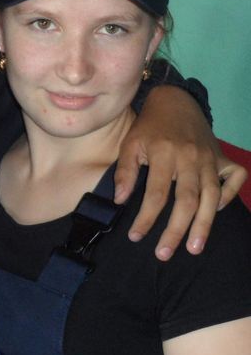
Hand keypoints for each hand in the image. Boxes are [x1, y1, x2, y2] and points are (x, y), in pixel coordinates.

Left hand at [115, 86, 247, 260]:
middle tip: (164, 254)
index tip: (136, 237)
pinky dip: (229, 194)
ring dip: (204, 224)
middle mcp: (190, 157)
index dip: (146, 218)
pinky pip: (234, 177)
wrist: (174, 101)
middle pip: (187, 200)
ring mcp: (210, 157)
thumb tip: (120, 201)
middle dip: (176, 230)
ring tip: (195, 248)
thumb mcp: (129, 144)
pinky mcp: (222, 156)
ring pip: (212, 195)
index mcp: (165, 153)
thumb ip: (124, 171)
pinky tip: (216, 210)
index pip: (156, 194)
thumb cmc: (148, 127)